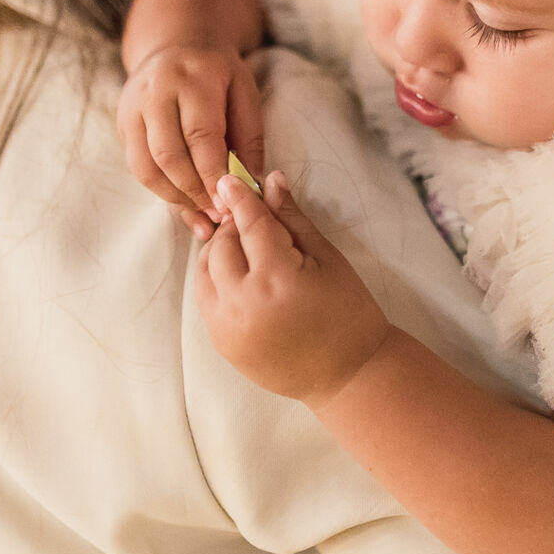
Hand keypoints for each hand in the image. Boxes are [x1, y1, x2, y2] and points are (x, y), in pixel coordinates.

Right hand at [118, 44, 264, 240]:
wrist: (175, 44)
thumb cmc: (218, 74)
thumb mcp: (244, 92)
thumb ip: (250, 136)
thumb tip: (249, 183)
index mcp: (193, 78)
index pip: (200, 135)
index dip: (213, 174)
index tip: (228, 203)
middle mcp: (156, 91)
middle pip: (168, 154)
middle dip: (193, 191)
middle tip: (216, 215)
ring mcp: (132, 106)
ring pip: (146, 165)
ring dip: (174, 197)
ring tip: (200, 213)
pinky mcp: (122, 123)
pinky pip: (136, 165)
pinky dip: (159, 189)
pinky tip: (183, 201)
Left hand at [196, 171, 391, 405]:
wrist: (348, 375)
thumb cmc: (349, 314)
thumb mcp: (327, 259)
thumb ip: (292, 220)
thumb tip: (271, 182)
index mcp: (277, 279)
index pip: (250, 225)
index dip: (241, 198)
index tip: (230, 178)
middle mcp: (244, 304)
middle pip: (221, 246)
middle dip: (233, 226)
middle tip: (252, 220)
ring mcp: (227, 328)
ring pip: (205, 272)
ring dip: (219, 252)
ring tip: (245, 248)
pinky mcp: (221, 344)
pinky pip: (206, 299)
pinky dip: (216, 280)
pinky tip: (240, 276)